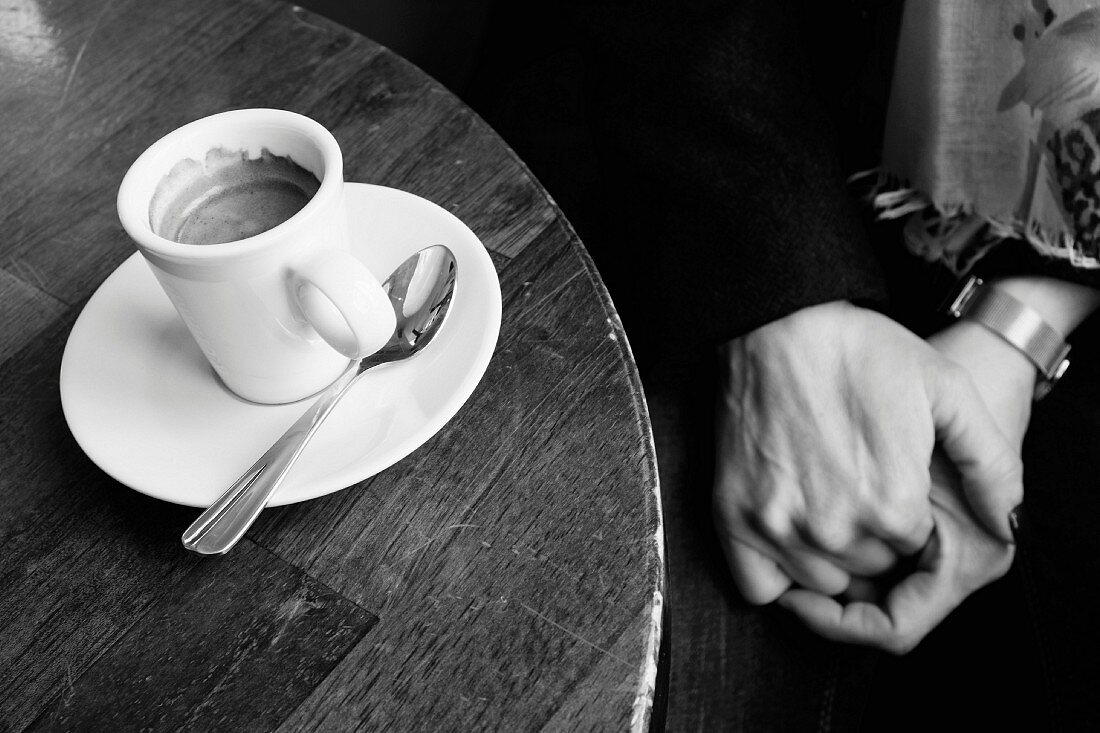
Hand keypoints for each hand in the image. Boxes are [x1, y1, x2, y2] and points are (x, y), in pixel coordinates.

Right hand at [713, 302, 1021, 604]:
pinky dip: (775, 571)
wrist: (776, 324)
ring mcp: (778, 527)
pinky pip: (761, 586)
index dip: (904, 509)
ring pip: (820, 579)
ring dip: (825, 550)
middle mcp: (835, 530)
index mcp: (892, 506)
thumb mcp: (947, 389)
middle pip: (868, 566)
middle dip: (868, 532)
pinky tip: (786, 527)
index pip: (913, 546)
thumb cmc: (859, 350)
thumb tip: (1006, 524)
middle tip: (853, 478)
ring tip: (820, 494)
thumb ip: (991, 463)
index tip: (887, 474)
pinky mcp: (733, 518)